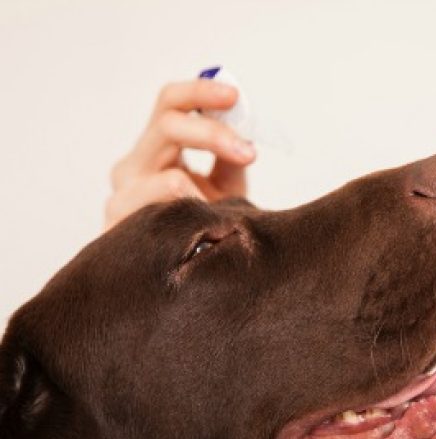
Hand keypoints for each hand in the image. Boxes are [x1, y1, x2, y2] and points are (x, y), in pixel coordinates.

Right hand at [105, 79, 255, 228]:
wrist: (173, 280)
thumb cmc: (199, 229)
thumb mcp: (223, 188)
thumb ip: (229, 158)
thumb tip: (245, 134)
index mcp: (156, 149)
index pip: (170, 104)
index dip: (200, 92)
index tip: (234, 96)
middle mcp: (133, 166)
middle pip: (167, 125)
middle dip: (213, 134)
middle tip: (248, 153)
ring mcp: (122, 197)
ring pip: (166, 177)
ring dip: (206, 184)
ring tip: (231, 204)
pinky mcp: (119, 229)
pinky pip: (160, 217)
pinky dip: (189, 219)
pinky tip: (205, 232)